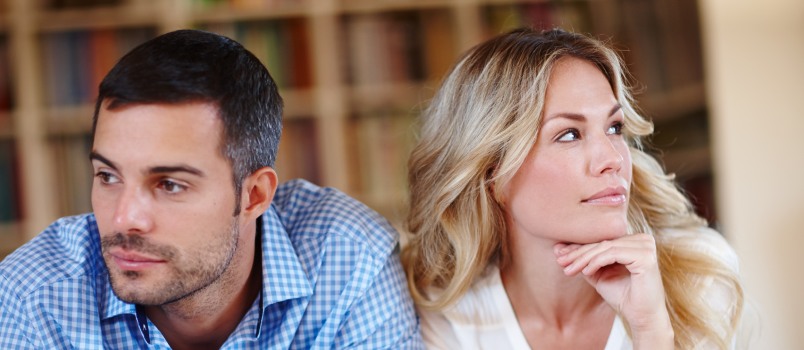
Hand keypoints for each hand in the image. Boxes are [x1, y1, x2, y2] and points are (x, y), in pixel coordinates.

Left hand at [554, 233, 673, 348]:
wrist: (641, 318)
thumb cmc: (623, 297)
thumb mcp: (599, 274)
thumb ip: (585, 261)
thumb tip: (559, 249)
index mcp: (634, 241)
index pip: (602, 240)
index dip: (578, 247)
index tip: (558, 254)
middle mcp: (642, 239)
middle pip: (602, 242)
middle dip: (578, 253)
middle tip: (560, 261)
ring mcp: (646, 246)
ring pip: (605, 246)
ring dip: (583, 258)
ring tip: (569, 269)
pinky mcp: (646, 256)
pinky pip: (613, 253)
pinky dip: (596, 262)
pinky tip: (585, 272)